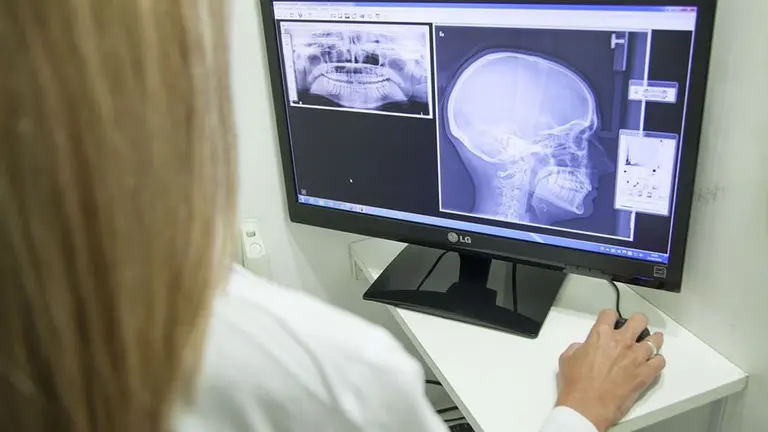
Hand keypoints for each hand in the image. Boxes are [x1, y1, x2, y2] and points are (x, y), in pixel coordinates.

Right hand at [555, 310, 665, 431]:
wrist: (586, 406)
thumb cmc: (576, 384)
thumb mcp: (567, 358)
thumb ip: (578, 347)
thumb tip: (583, 348)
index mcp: (601, 335)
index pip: (610, 313)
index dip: (610, 316)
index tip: (610, 320)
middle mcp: (622, 342)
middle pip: (639, 320)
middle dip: (637, 322)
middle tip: (634, 328)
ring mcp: (636, 357)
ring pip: (655, 339)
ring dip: (651, 340)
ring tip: (649, 343)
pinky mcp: (645, 373)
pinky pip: (660, 361)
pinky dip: (657, 360)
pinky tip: (651, 363)